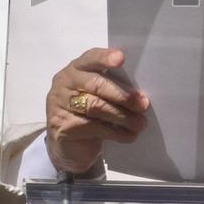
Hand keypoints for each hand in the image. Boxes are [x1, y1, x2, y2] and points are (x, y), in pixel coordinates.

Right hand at [45, 47, 149, 173]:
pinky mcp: (64, 127)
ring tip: (140, 123)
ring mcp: (61, 105)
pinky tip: (129, 135)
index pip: (90, 58)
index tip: (121, 59)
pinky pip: (94, 128)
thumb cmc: (89, 113)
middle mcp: (65, 83)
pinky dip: (116, 132)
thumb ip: (111, 86)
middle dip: (122, 94)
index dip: (104, 58)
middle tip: (143, 104)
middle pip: (95, 84)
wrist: (70, 145)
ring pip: (96, 107)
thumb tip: (140, 93)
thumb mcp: (98, 95)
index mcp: (76, 69)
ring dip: (123, 116)